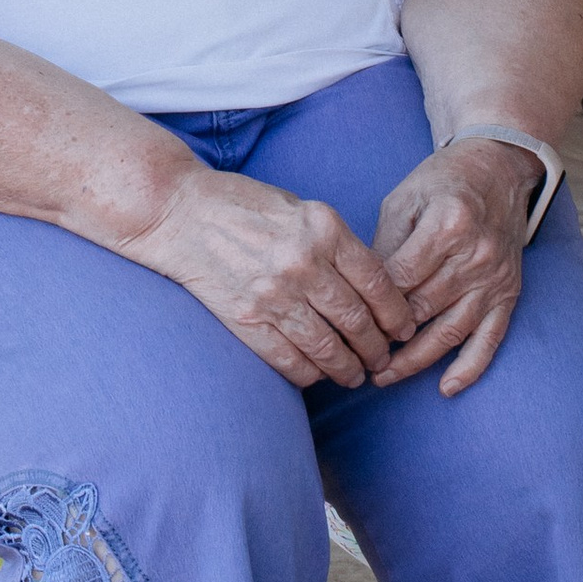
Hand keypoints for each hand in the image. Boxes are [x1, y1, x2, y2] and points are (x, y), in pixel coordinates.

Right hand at [141, 161, 418, 389]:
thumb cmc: (243, 205)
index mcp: (324, 229)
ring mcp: (274, 294)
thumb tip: (372, 285)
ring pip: (327, 348)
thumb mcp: (301, 208)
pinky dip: (309, 374)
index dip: (397, 314)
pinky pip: (289, 360)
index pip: (378, 283)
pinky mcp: (246, 318)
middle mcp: (304, 263)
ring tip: (356, 376)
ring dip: (348, 369)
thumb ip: (336, 242)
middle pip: (357, 321)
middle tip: (383, 359)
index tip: (404, 329)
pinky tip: (318, 375)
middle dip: (377, 348)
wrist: (179, 212)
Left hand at [369, 137, 533, 393]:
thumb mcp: (403, 200)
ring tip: (384, 378)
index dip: (371, 305)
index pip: (400, 279)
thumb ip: (384, 246)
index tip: (345, 321)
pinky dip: (470, 367)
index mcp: (447, 225)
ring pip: (450, 331)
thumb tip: (360, 294)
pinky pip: (490, 338)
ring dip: (416, 361)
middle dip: (385, 338)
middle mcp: (475, 256)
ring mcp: (494, 279)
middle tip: (352, 357)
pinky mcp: (508, 294)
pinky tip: (446, 388)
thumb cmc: (443, 183)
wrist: (498, 171)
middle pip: (422, 309)